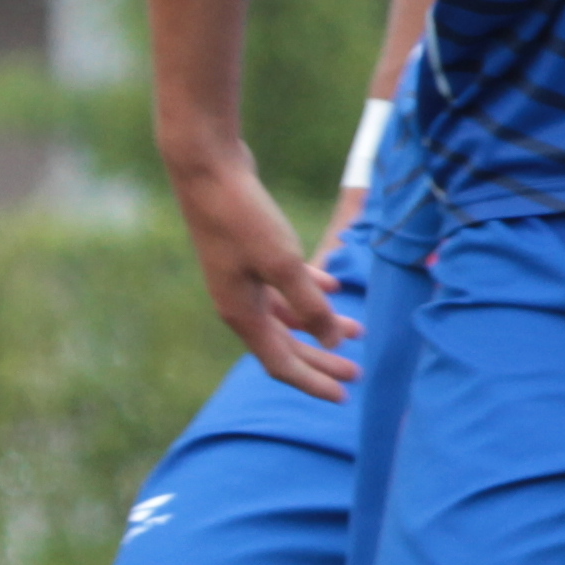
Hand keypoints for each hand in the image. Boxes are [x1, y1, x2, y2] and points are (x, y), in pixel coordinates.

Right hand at [171, 143, 355, 398]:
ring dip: (322, 324)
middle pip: (286, 345)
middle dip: (322, 360)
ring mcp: (241, 277)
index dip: (313, 382)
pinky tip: (335, 288)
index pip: (281, 364)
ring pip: (288, 314)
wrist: (207, 168)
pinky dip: (310, 290)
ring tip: (358, 331)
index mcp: (241, 314)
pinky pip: (283, 285)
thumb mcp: (283, 264)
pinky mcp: (249, 252)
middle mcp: (238, 302)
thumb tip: (333, 343)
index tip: (344, 397)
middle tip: (356, 374)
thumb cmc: (243, 217)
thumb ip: (310, 306)